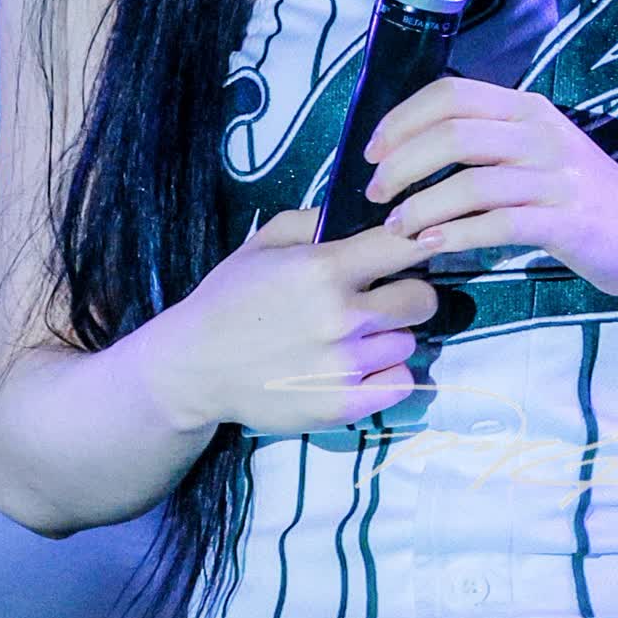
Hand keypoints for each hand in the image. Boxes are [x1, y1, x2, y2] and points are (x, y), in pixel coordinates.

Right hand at [153, 206, 439, 436]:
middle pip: (423, 299)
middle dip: (409, 294)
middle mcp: (341, 316)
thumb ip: (318, 219)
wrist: (194, 367)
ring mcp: (345, 366)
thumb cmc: (231, 297)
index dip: (416, 242)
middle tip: (384, 298)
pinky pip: (401, 383)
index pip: (405, 244)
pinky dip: (388, 375)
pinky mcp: (344, 406)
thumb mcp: (266, 241)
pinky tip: (362, 366)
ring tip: (357, 336)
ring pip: (409, 342)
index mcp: (324, 268)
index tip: (416, 246)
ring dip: (390, 337)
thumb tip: (370, 211)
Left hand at [362, 77, 617, 298]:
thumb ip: (487, 143)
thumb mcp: (538, 152)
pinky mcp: (567, 221)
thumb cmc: (582, 198)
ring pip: (470, 180)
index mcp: (528, 109)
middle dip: (401, 163)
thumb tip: (409, 150)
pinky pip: (498, 224)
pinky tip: (432, 248)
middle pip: (453, 133)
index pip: (450, 94)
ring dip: (421, 206)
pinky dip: (456, 235)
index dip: (402, 119)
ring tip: (396, 229)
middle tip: (375, 193)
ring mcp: (557, 177)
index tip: (373, 152)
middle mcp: (542, 133)